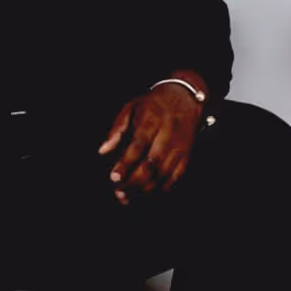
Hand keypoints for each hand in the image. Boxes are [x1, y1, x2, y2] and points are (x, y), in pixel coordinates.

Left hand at [98, 84, 203, 203]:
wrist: (186, 96)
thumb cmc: (154, 103)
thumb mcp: (131, 106)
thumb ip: (116, 129)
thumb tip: (103, 151)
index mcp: (152, 118)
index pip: (138, 145)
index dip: (125, 164)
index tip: (114, 178)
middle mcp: (168, 132)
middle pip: (151, 163)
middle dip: (134, 181)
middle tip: (119, 191)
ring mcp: (180, 144)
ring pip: (163, 173)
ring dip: (145, 188)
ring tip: (130, 195)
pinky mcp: (187, 153)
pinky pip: (176, 177)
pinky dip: (162, 187)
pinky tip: (148, 189)